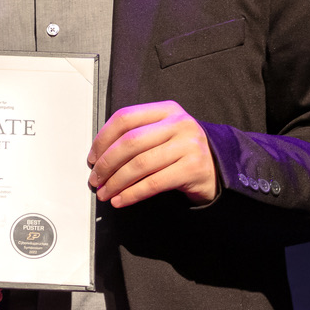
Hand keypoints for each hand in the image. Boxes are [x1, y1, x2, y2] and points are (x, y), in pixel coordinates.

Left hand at [88, 100, 218, 206]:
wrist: (218, 169)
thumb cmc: (182, 152)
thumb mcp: (163, 134)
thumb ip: (137, 136)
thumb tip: (99, 156)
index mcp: (167, 110)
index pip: (126, 118)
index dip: (103, 139)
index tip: (92, 157)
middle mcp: (179, 124)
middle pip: (130, 142)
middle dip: (106, 164)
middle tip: (95, 179)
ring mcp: (188, 145)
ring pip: (140, 164)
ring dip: (116, 182)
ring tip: (105, 193)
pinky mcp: (193, 168)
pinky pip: (153, 183)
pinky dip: (132, 194)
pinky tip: (121, 200)